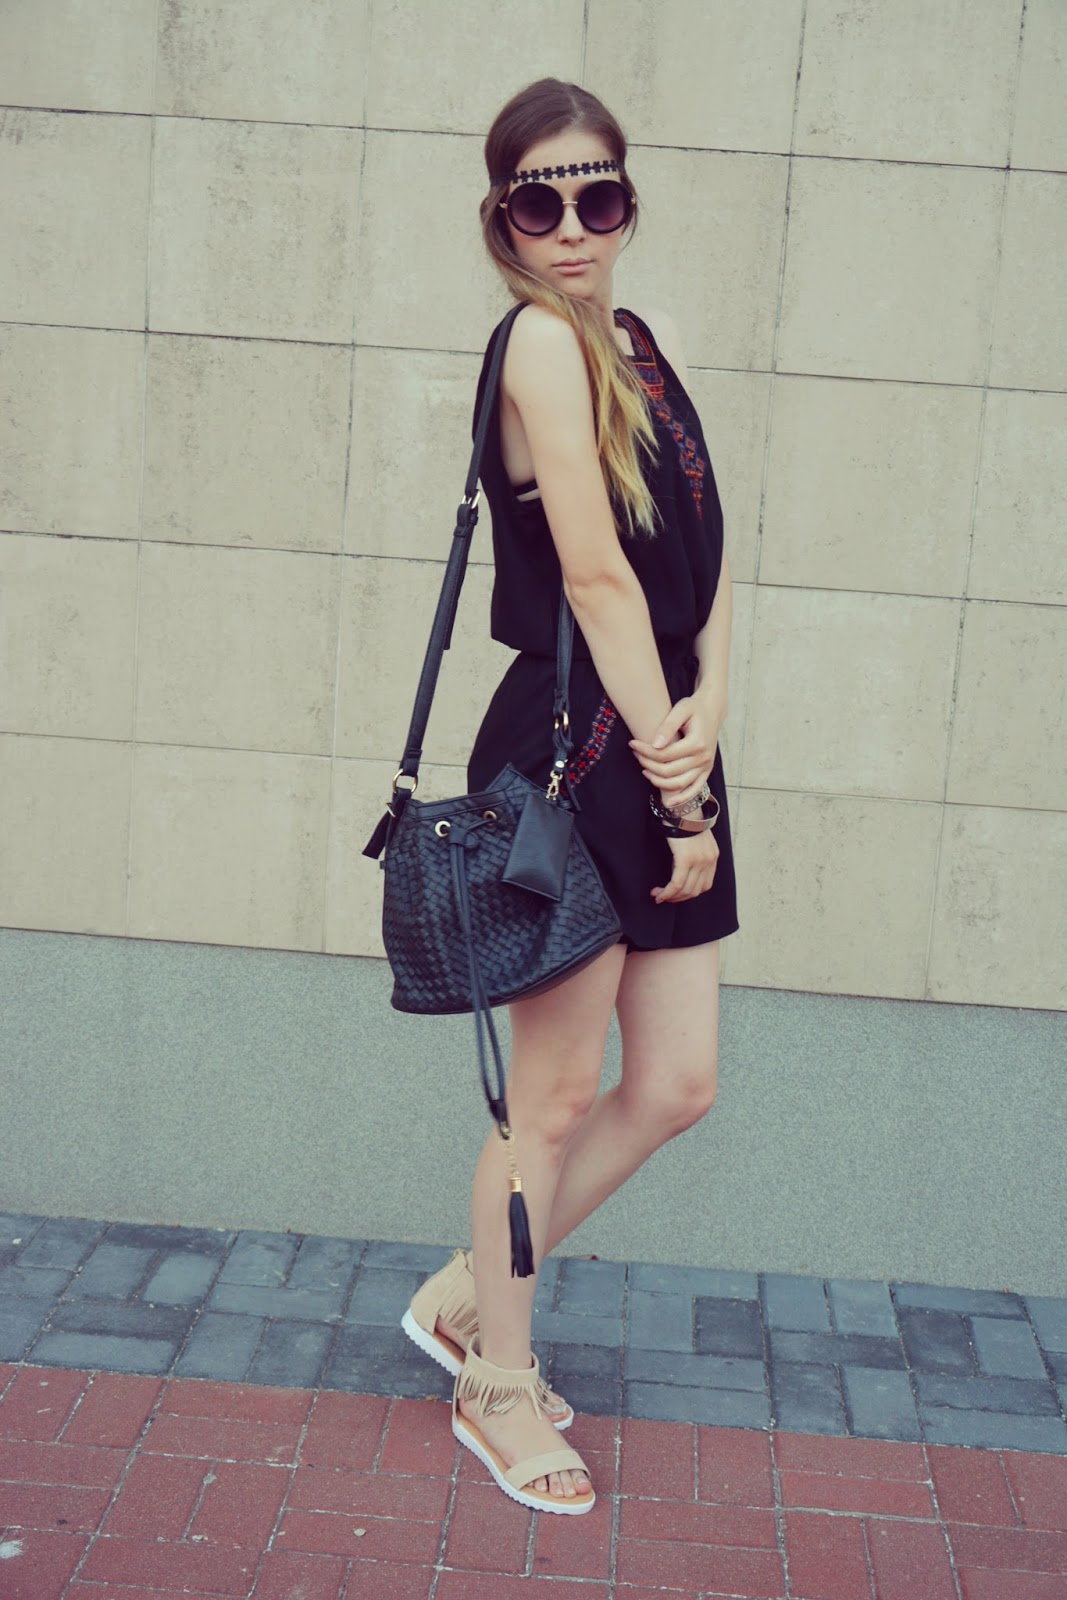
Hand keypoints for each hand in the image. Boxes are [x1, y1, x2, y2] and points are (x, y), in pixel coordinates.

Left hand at [629, 694, 722, 811]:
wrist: (712, 711)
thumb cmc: (694, 708)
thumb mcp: (681, 709)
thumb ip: (668, 726)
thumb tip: (655, 745)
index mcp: (697, 743)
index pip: (664, 754)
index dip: (645, 751)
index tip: (632, 743)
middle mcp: (703, 758)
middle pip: (668, 770)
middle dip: (647, 763)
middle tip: (635, 753)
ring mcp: (706, 767)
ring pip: (678, 783)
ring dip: (658, 780)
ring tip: (644, 769)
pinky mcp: (706, 772)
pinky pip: (694, 790)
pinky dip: (681, 798)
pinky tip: (668, 803)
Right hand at [652, 821, 719, 903]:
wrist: (682, 805)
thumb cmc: (683, 819)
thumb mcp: (693, 838)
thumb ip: (693, 853)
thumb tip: (679, 868)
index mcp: (712, 856)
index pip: (705, 884)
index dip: (689, 893)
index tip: (676, 894)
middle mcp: (709, 860)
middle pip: (695, 890)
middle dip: (678, 898)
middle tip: (664, 897)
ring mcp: (699, 860)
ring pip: (686, 890)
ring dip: (670, 897)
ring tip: (658, 895)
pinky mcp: (686, 859)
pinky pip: (677, 884)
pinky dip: (667, 892)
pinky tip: (658, 893)